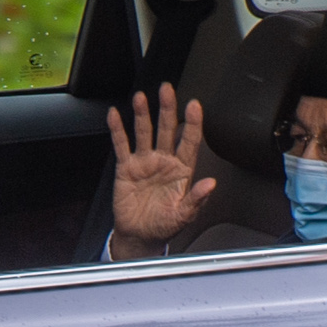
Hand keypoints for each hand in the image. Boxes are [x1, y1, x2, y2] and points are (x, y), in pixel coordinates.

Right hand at [106, 82, 215, 259]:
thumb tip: (211, 184)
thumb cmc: (164, 226)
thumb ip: (196, 200)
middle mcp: (164, 161)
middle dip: (167, 109)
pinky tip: (116, 115)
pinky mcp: (126, 167)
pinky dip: (118, 130)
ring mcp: (145, 162)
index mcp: (182, 171)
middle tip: (167, 90)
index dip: (193, 124)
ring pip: (145, 132)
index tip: (195, 106)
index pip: (190, 142)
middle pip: (167, 130)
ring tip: (142, 97)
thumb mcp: (183, 216)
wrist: (139, 236)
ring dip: (143, 115)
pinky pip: (121, 145)